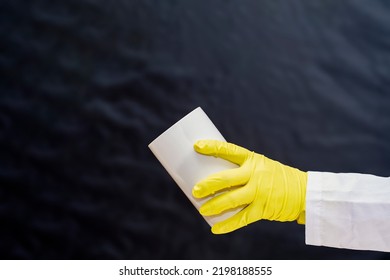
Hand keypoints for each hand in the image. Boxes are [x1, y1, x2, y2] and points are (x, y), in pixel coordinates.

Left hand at [192, 140, 306, 233]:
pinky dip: (227, 225)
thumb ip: (243, 170)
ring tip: (202, 210)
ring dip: (214, 206)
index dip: (212, 147)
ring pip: (231, 200)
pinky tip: (216, 229)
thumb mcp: (262, 166)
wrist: (304, 191)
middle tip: (195, 190)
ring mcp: (260, 192)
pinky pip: (242, 219)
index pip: (229, 150)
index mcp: (253, 159)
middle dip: (208, 185)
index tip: (196, 146)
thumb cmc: (276, 177)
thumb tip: (215, 177)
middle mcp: (255, 174)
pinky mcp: (263, 208)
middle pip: (226, 178)